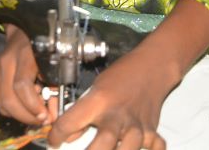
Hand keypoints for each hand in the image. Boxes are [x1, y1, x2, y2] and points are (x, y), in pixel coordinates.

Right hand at [0, 24, 55, 125]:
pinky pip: (0, 99)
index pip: (21, 86)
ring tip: (34, 116)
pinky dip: (13, 108)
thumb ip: (54, 85)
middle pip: (8, 99)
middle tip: (41, 121)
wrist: (25, 26)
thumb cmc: (44, 42)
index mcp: (24, 55)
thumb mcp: (54, 60)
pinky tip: (25, 107)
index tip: (45, 116)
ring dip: (19, 115)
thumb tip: (53, 112)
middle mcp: (7, 62)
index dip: (33, 105)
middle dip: (25, 116)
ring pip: (2, 102)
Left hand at [47, 50, 169, 149]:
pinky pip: (154, 147)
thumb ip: (83, 114)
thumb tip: (70, 137)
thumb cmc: (122, 75)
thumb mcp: (96, 88)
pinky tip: (142, 149)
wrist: (152, 66)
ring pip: (130, 148)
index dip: (55, 136)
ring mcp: (136, 124)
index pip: (69, 123)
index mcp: (99, 101)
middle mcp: (117, 115)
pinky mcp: (151, 131)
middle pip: (104, 143)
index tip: (54, 141)